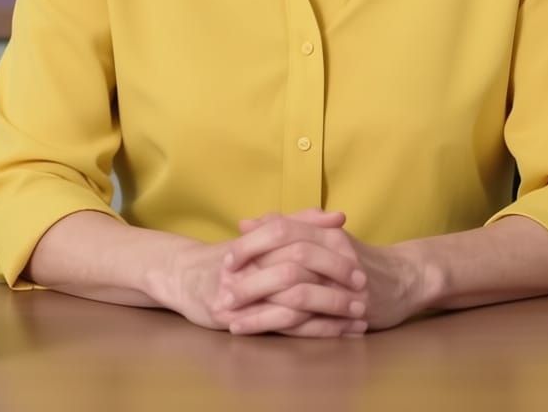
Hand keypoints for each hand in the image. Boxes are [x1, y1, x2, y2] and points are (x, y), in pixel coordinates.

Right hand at [149, 209, 356, 333]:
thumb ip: (300, 223)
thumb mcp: (264, 235)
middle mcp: (251, 265)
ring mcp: (244, 293)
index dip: (329, 251)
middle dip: (333, 280)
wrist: (186, 277)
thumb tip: (338, 215)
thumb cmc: (232, 256)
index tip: (357, 259)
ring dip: (330, 311)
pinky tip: (338, 333)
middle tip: (362, 287)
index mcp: (260, 240)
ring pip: (293, 302)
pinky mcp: (241, 320)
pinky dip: (315, 331)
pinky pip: (283, 328)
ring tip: (358, 314)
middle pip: (298, 269)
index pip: (298, 240)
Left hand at [221, 210, 426, 334]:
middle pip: (286, 259)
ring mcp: (344, 283)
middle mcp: (335, 252)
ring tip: (230, 314)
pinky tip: (257, 330)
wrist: (404, 278)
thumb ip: (287, 227)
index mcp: (325, 231)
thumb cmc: (355, 258)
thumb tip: (247, 222)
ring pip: (296, 291)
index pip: (283, 230)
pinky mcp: (349, 311)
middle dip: (250, 275)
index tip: (227, 259)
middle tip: (222, 288)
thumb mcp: (323, 235)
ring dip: (259, 305)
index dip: (252, 244)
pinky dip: (280, 326)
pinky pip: (310, 319)